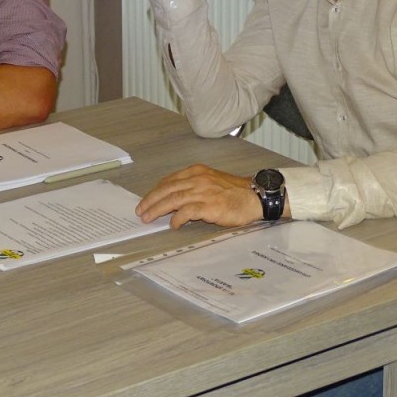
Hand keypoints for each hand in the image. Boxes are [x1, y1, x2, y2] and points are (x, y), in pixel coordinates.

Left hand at [135, 164, 260, 228]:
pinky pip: (188, 211)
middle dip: (151, 200)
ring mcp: (204, 192)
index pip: (170, 180)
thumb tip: (175, 200)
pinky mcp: (210, 205)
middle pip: (168, 189)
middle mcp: (198, 179)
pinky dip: (177, 218)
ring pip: (174, 199)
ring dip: (158, 209)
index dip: (156, 191)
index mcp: (197, 172)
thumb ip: (194, 186)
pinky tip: (173, 224)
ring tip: (148, 218)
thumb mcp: (211, 181)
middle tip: (141, 211)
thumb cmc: (234, 191)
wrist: (255, 196)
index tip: (146, 200)